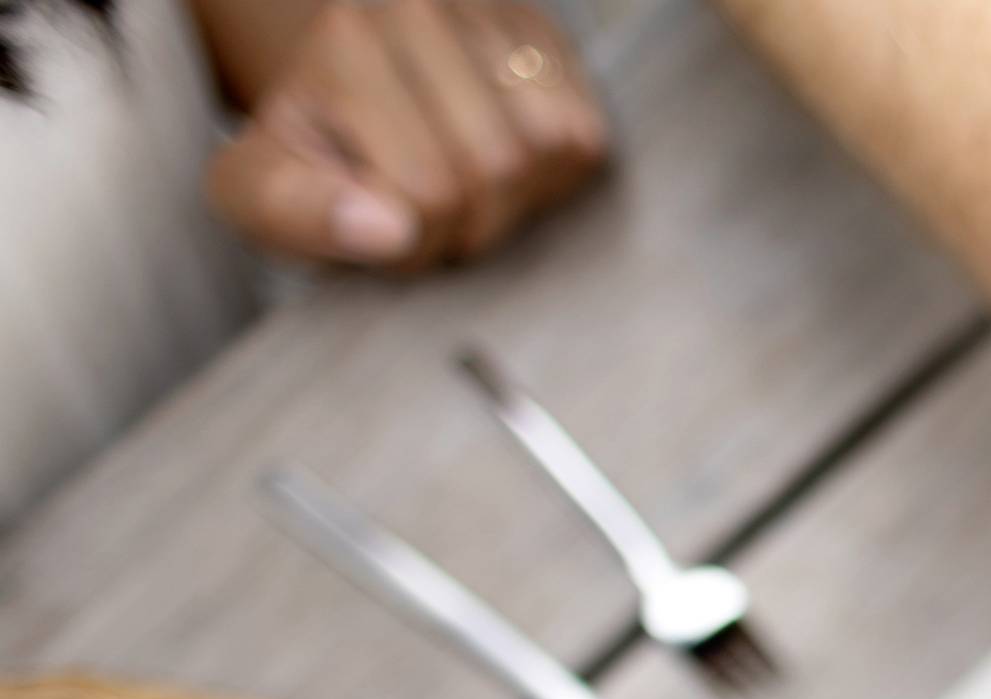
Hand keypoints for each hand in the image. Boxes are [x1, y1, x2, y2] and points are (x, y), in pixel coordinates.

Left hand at [203, 0, 606, 268]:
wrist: (340, 74)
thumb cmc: (309, 149)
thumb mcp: (262, 189)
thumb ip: (300, 216)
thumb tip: (388, 230)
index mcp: (346, 40)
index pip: (428, 189)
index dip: (416, 241)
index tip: (382, 227)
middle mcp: (421, 4)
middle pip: (498, 166)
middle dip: (474, 223)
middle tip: (430, 215)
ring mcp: (493, 9)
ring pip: (553, 148)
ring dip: (521, 198)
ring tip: (469, 186)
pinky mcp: (544, 32)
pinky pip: (586, 134)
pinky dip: (556, 168)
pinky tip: (507, 160)